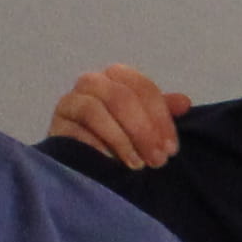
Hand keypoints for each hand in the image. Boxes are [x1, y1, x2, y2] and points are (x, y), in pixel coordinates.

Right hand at [51, 66, 193, 168]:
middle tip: (158, 160)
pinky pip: (76, 131)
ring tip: (137, 164)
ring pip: (96, 111)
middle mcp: (91, 82)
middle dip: (144, 131)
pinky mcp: (56, 124)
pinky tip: (112, 163)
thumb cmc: (119, 139)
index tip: (171, 148)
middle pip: (121, 97)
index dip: (160, 118)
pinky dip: (98, 147)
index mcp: (117, 77)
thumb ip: (162, 112)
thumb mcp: (145, 125)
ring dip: (122, 140)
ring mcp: (70, 101)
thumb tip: (184, 103)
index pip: (142, 87)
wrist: (82, 162)